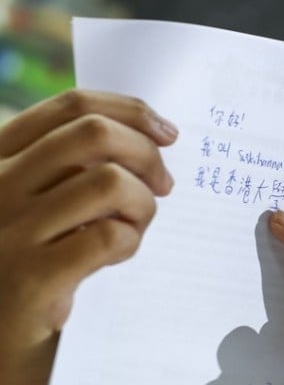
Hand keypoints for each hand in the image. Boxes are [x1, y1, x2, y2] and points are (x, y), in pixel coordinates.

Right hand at [0, 89, 176, 350]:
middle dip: (147, 155)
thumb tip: (152, 136)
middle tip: (166, 185)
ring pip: (109, 182)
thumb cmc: (26, 270)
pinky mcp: (27, 279)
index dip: (132, 111)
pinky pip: (111, 236)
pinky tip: (115, 260)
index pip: (72, 106)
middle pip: (95, 134)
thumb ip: (71, 169)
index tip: (167, 132)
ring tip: (134, 229)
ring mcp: (5, 232)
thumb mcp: (36, 207)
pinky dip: (130, 242)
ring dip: (142, 204)